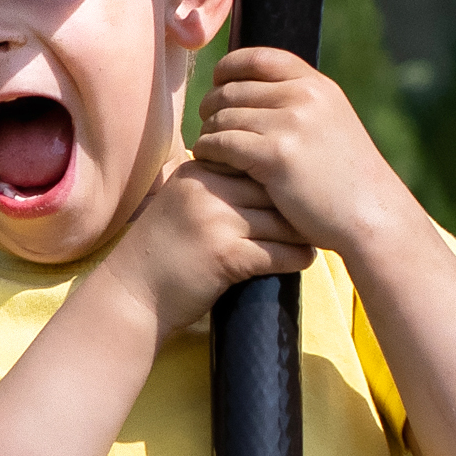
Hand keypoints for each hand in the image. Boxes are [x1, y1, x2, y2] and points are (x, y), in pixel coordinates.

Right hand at [106, 153, 309, 332]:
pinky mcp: (223, 255)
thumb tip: (267, 177)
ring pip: (278, 220)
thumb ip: (216, 186)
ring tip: (320, 236)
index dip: (281, 174)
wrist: (132, 294)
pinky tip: (306, 260)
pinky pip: (275, 253)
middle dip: (299, 201)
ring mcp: (214, 220)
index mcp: (197, 171)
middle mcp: (205, 188)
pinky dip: (295, 258)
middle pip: (271, 187)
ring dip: (303, 232)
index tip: (307, 185)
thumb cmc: (162, 252)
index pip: (252, 160)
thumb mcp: (183, 204)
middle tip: (323, 212)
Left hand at [190, 47, 413, 267]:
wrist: (371, 216)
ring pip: (222, 117)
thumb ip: (298, 103)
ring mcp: (290, 125)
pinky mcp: (275, 156)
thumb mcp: (330, 123)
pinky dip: (208, 152)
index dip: (228, 68)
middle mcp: (304, 97)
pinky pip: (221, 143)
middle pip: (233, 89)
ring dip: (208, 133)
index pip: (258, 58)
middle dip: (212, 107)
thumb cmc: (345, 178)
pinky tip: (210, 162)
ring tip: (209, 148)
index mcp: (317, 86)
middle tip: (209, 127)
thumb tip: (250, 87)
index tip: (218, 85)